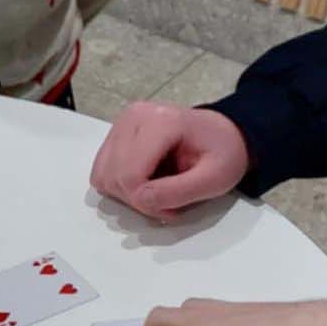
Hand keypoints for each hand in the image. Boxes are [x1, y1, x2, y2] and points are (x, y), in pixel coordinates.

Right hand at [89, 102, 250, 219]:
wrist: (224, 134)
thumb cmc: (224, 153)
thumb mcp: (214, 178)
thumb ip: (178, 192)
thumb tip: (140, 200)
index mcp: (160, 122)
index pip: (130, 175)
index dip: (146, 202)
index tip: (173, 208)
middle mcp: (133, 117)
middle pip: (113, 177)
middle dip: (138, 200)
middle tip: (169, 202)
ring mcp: (121, 123)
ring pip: (103, 176)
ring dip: (127, 195)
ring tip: (158, 191)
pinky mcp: (116, 134)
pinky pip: (102, 171)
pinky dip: (120, 186)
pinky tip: (147, 181)